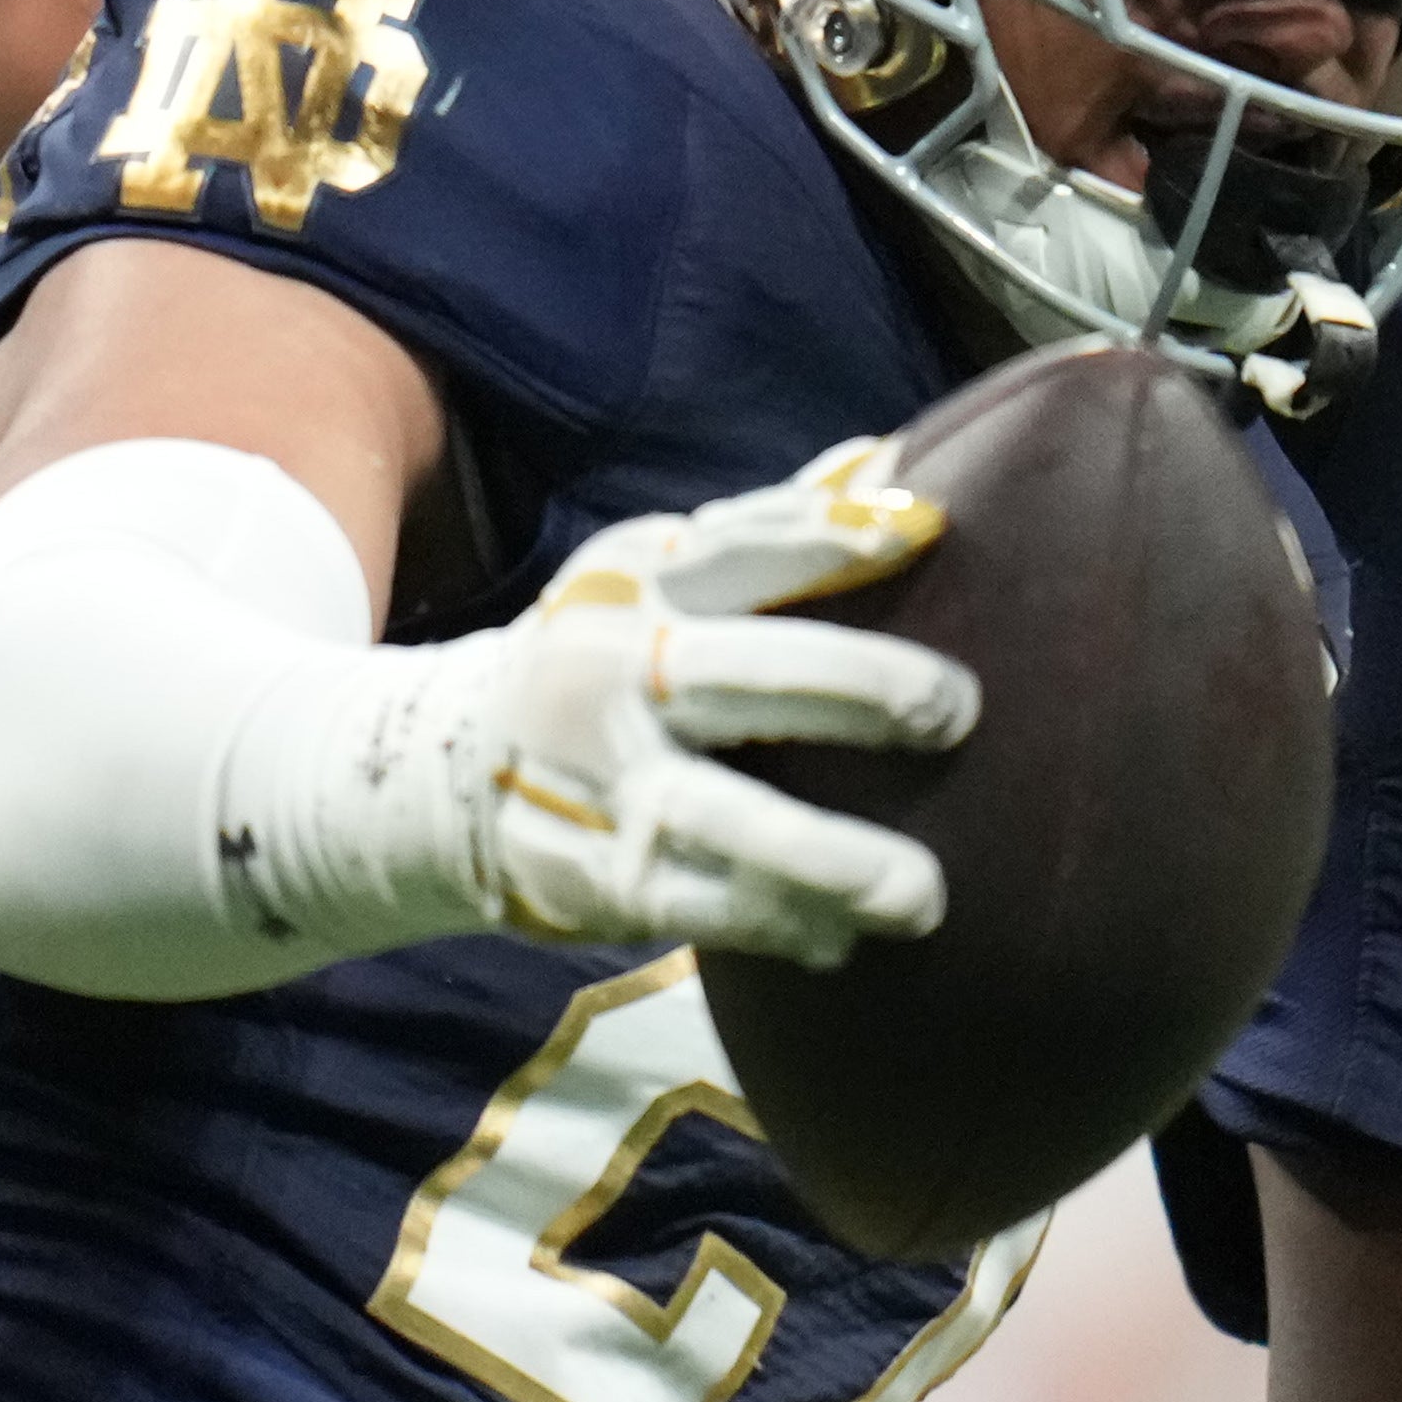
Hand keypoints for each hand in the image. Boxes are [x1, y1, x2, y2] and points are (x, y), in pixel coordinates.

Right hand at [448, 435, 975, 966]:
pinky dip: (776, 923)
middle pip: (738, 674)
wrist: (448, 766)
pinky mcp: (592, 873)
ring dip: (823, 858)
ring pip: (716, 817)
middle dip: (852, 688)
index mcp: (640, 578)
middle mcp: (612, 668)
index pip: (742, 546)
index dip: (831, 535)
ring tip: (922, 894)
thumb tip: (893, 463)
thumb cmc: (614, 654)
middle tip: (954, 712)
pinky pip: (696, 905)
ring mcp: (599, 779)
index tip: (928, 529)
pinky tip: (841, 938)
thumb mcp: (661, 573)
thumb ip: (772, 533)